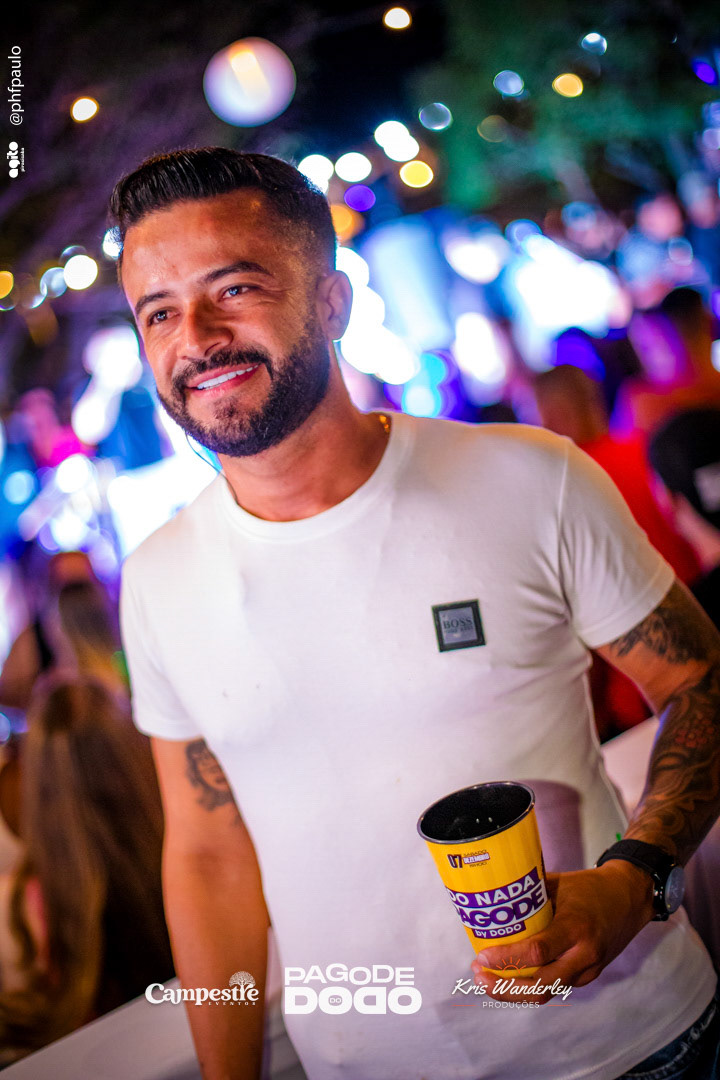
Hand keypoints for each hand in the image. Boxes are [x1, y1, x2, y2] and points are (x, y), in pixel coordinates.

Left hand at [470, 861, 655, 1003]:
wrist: (630, 898)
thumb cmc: (590, 886)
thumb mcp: (558, 883)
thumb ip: (530, 895)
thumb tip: (493, 896)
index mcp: (575, 928)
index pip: (537, 953)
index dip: (507, 959)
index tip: (482, 956)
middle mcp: (584, 954)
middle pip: (541, 986)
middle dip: (505, 987)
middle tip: (479, 975)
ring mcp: (589, 968)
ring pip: (548, 993)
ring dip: (516, 992)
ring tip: (489, 980)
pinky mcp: (590, 975)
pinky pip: (558, 986)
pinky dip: (533, 986)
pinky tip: (512, 978)